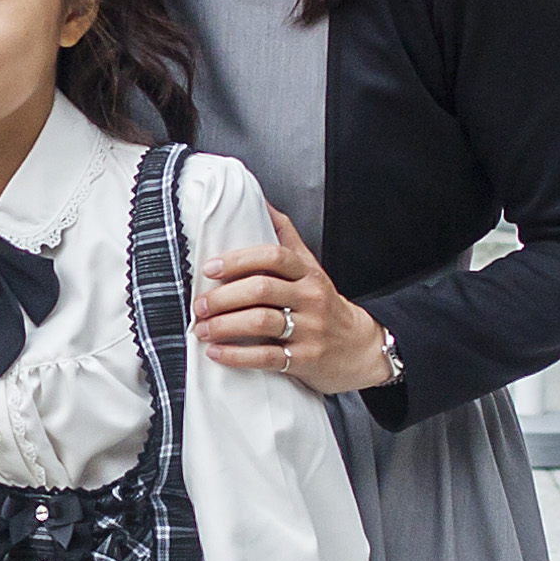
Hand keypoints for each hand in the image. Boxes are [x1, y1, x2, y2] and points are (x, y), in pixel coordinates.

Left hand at [193, 211, 394, 393]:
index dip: (238, 260)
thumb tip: (259, 201)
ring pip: (260, 322)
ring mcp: (309, 329)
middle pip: (261, 290)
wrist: (361, 346)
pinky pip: (266, 357)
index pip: (273, 257)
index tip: (210, 269)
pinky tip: (216, 352)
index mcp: (307, 272)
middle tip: (198, 305)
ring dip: (224, 326)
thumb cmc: (324, 303)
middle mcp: (310, 298)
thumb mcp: (311, 267)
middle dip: (223, 297)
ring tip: (201, 329)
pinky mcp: (305, 359)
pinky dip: (236, 355)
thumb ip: (285, 236)